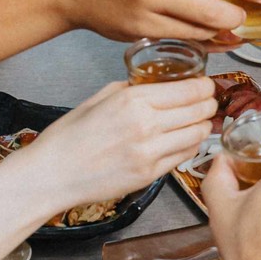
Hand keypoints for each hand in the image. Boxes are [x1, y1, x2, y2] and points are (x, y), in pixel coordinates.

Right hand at [1, 78, 215, 210]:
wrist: (51, 174)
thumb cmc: (68, 136)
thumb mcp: (98, 99)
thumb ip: (129, 89)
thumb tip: (152, 84)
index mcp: (133, 100)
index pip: (189, 90)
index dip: (205, 87)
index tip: (207, 86)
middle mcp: (146, 125)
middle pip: (198, 111)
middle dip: (208, 105)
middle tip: (208, 103)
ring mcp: (150, 152)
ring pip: (196, 135)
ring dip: (202, 126)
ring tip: (200, 122)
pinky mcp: (149, 175)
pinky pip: (183, 156)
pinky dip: (190, 146)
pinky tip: (184, 140)